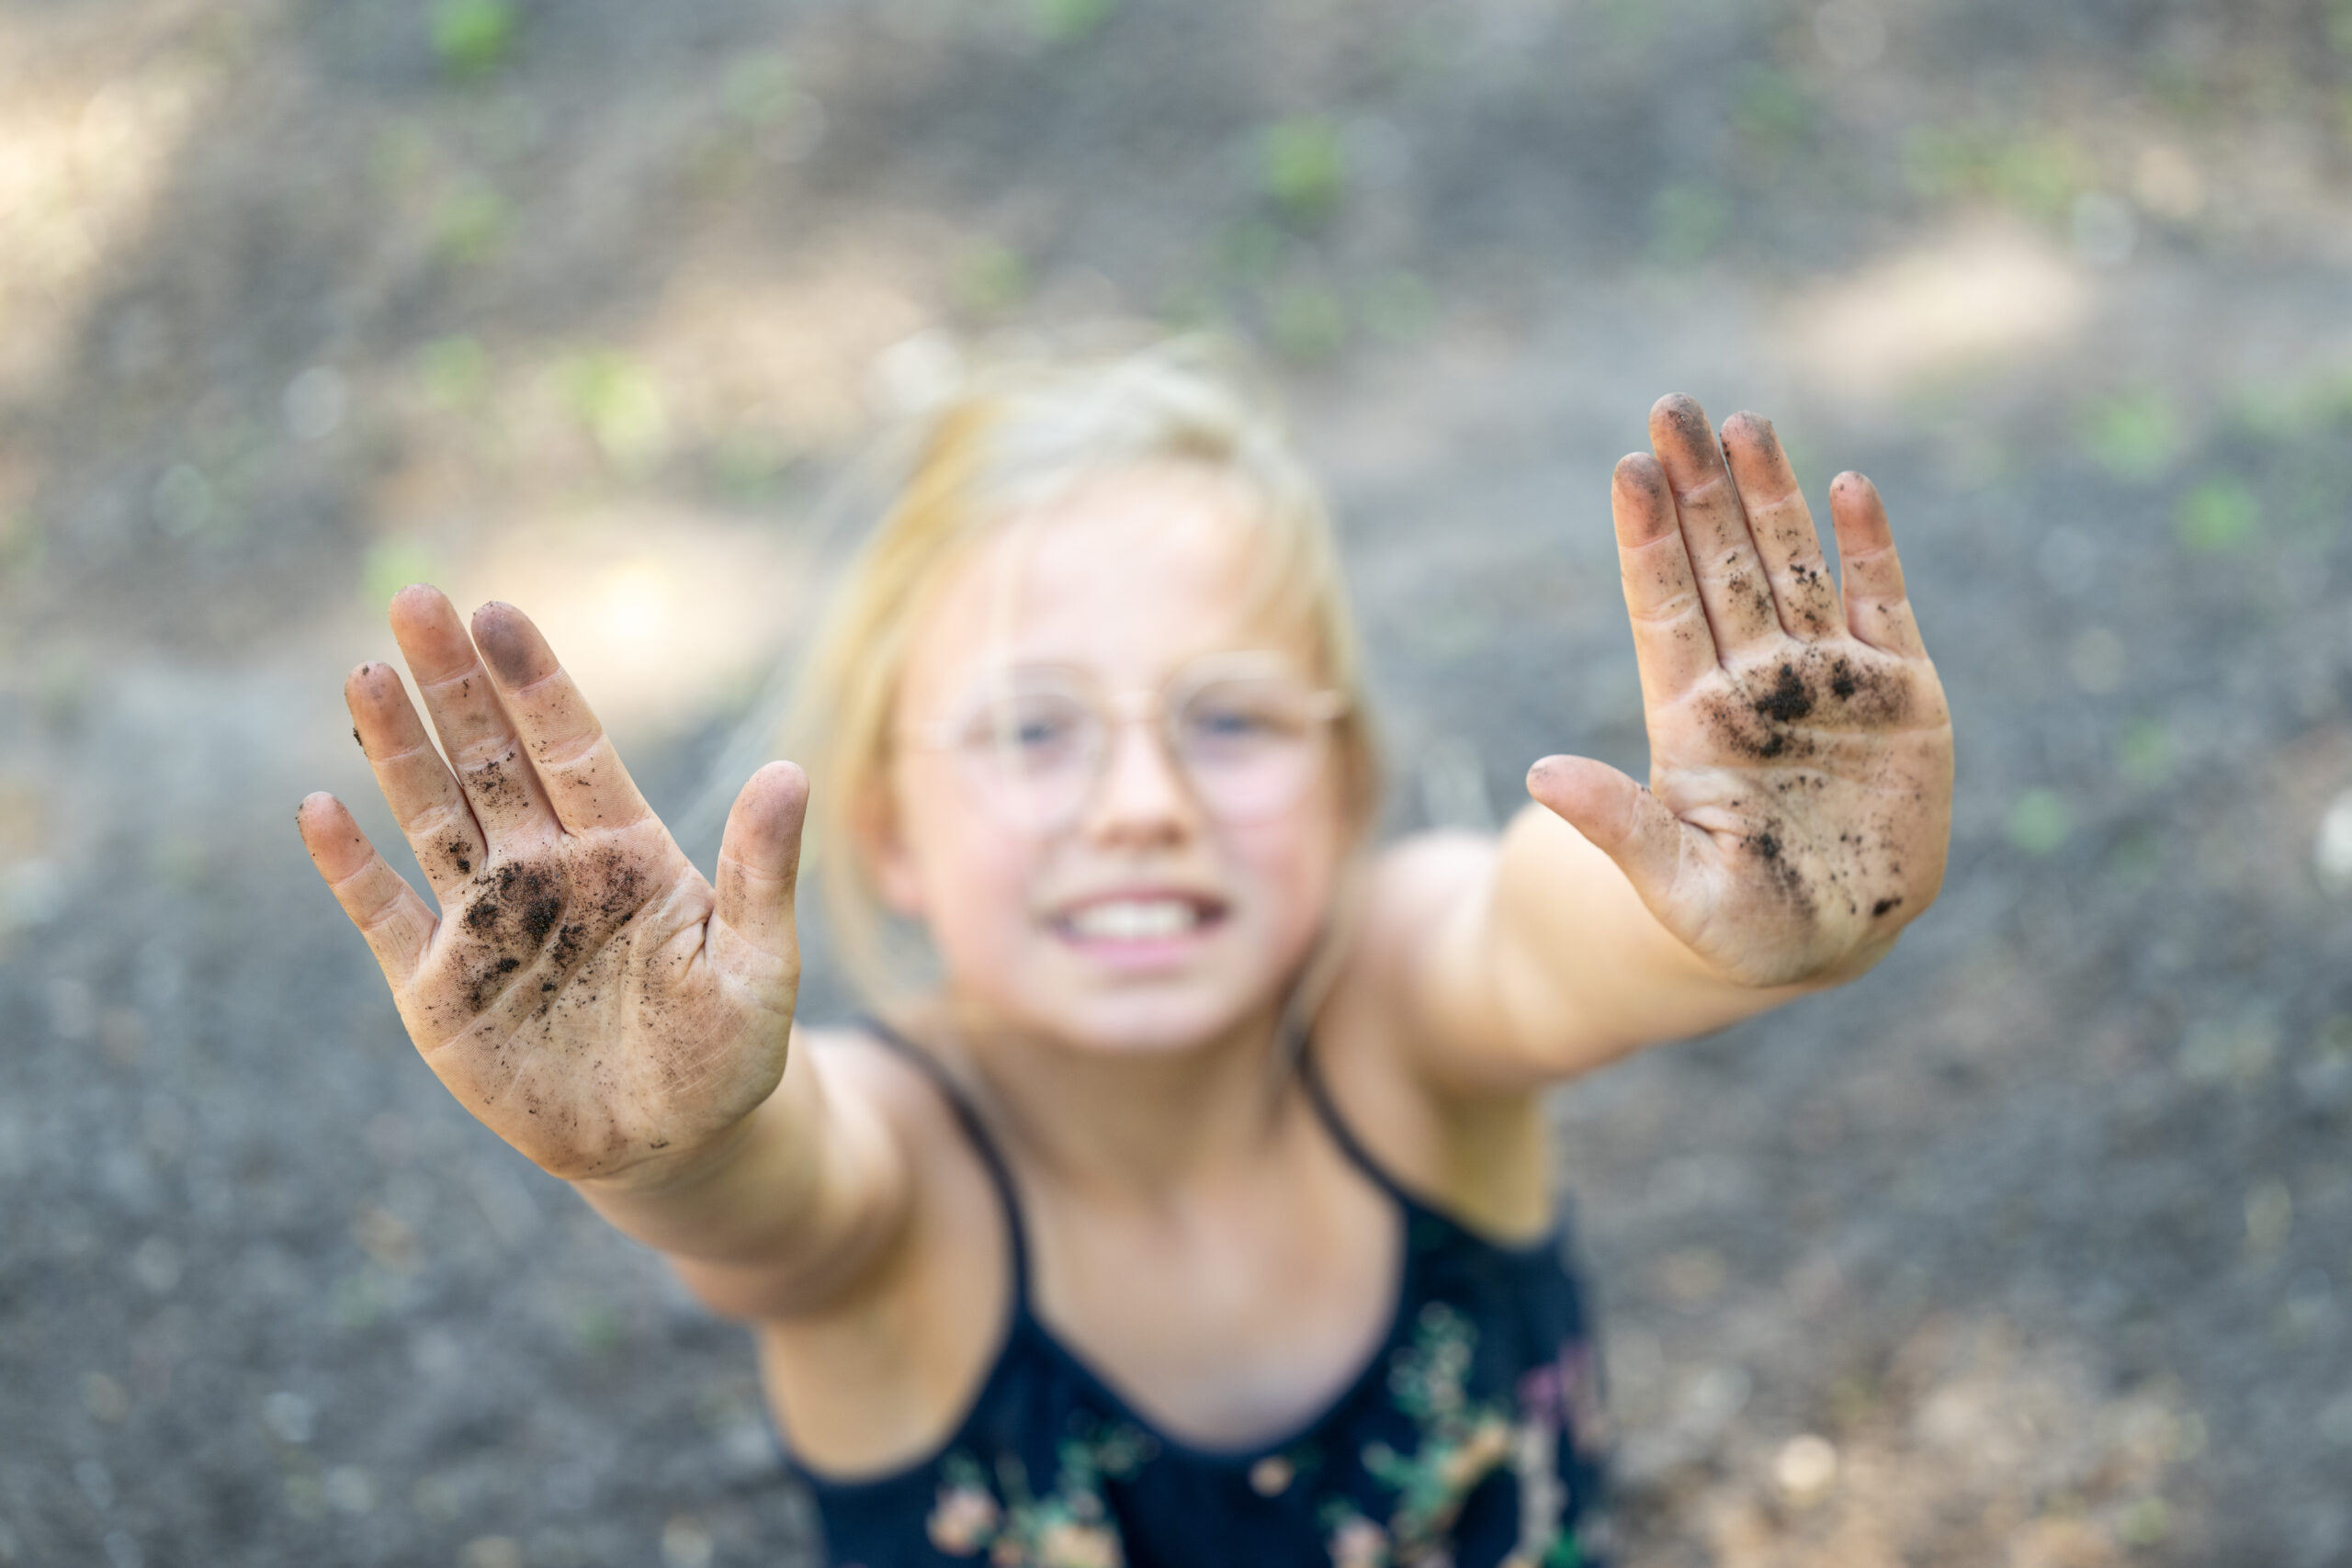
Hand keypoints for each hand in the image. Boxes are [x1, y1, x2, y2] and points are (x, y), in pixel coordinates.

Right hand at [297, 586, 807, 1183]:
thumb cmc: (728, 1049)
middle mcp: (548, 869)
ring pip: (433, 817)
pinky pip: (386, 916)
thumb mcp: (759, 963)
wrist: (673, 1143)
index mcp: (626, 850)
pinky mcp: (439, 989)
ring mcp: (487, 923)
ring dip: (397, 751)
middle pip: (492, 759)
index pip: (573, 745)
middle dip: (454, 682)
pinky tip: (321, 807)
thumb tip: (790, 772)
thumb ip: (762, 871)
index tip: (499, 612)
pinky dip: (352, 868)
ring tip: (365, 674)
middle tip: (416, 599)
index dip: (534, 681)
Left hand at [1527, 396, 1952, 988]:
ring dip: (1771, 496)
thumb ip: (1617, 827)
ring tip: (1744, 421)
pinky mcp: (1900, 691)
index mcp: (1690, 719)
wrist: (1837, 944)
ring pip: (1793, 565)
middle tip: (1672, 404)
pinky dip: (1869, 546)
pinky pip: (1881, 601)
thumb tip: (1538, 775)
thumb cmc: (1740, 927)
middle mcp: (1752, 681)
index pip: (1661, 609)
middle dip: (1698, 489)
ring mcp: (1825, 679)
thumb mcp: (1674, 888)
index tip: (1626, 469)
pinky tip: (1847, 486)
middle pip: (1720, 565)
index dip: (1646, 540)